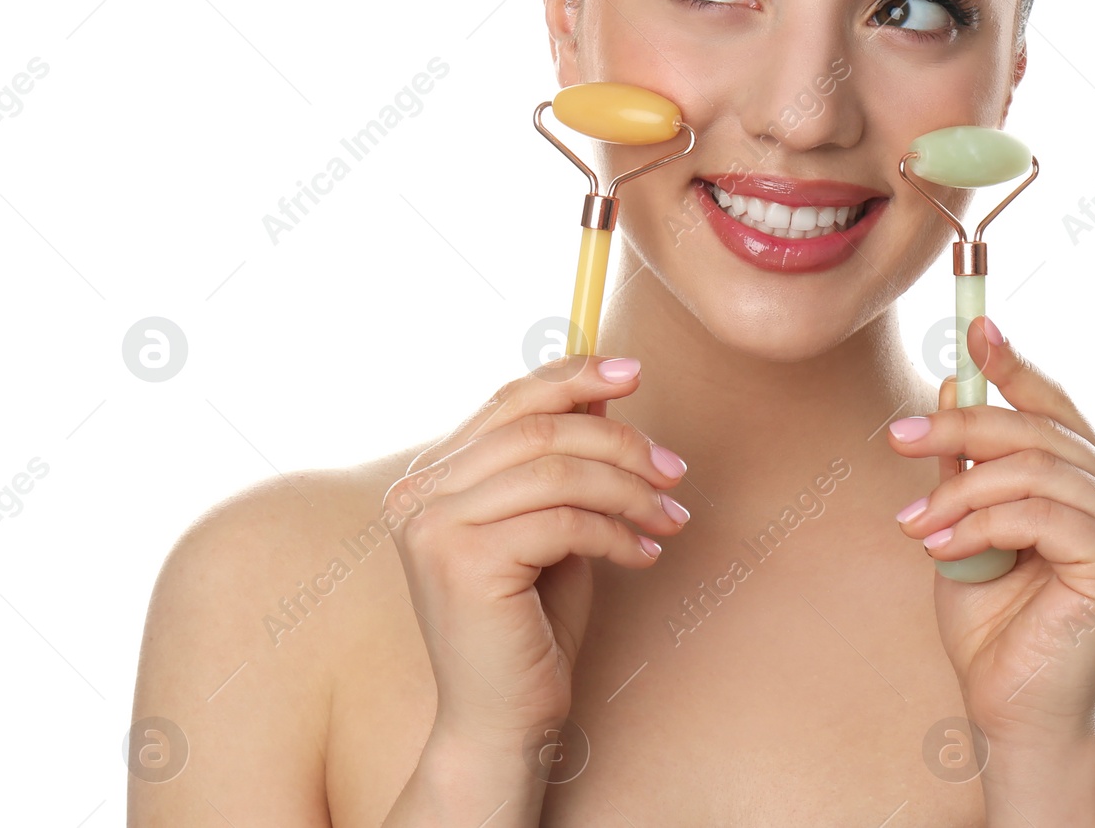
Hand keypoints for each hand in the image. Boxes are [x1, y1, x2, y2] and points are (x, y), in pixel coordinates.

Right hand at [383, 354, 691, 745]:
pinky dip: (616, 533)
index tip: (633, 372)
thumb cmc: (530, 623)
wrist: (501, 722)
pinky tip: (642, 556)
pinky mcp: (464, 562)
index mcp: (431, 476)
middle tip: (674, 469)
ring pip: (559, 471)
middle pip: (539, 428)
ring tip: (669, 516)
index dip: (574, 377)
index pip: (509, 400)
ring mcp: (434, 527)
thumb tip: (604, 389)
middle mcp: (419, 494)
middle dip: (620, 441)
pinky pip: (565, 521)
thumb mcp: (552, 522)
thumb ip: (564, 459)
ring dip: (630, 489)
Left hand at [886, 317, 1094, 745]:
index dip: (1016, 365)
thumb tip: (954, 384)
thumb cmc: (992, 624)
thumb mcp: (966, 522)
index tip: (974, 329)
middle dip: (960, 426)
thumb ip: (968, 463)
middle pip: (1036, 430)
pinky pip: (1037, 512)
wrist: (1009, 710)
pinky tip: (941, 548)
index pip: (1058, 408)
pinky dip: (979, 523)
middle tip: (898, 436)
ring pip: (1032, 468)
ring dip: (958, 490)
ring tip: (914, 522)